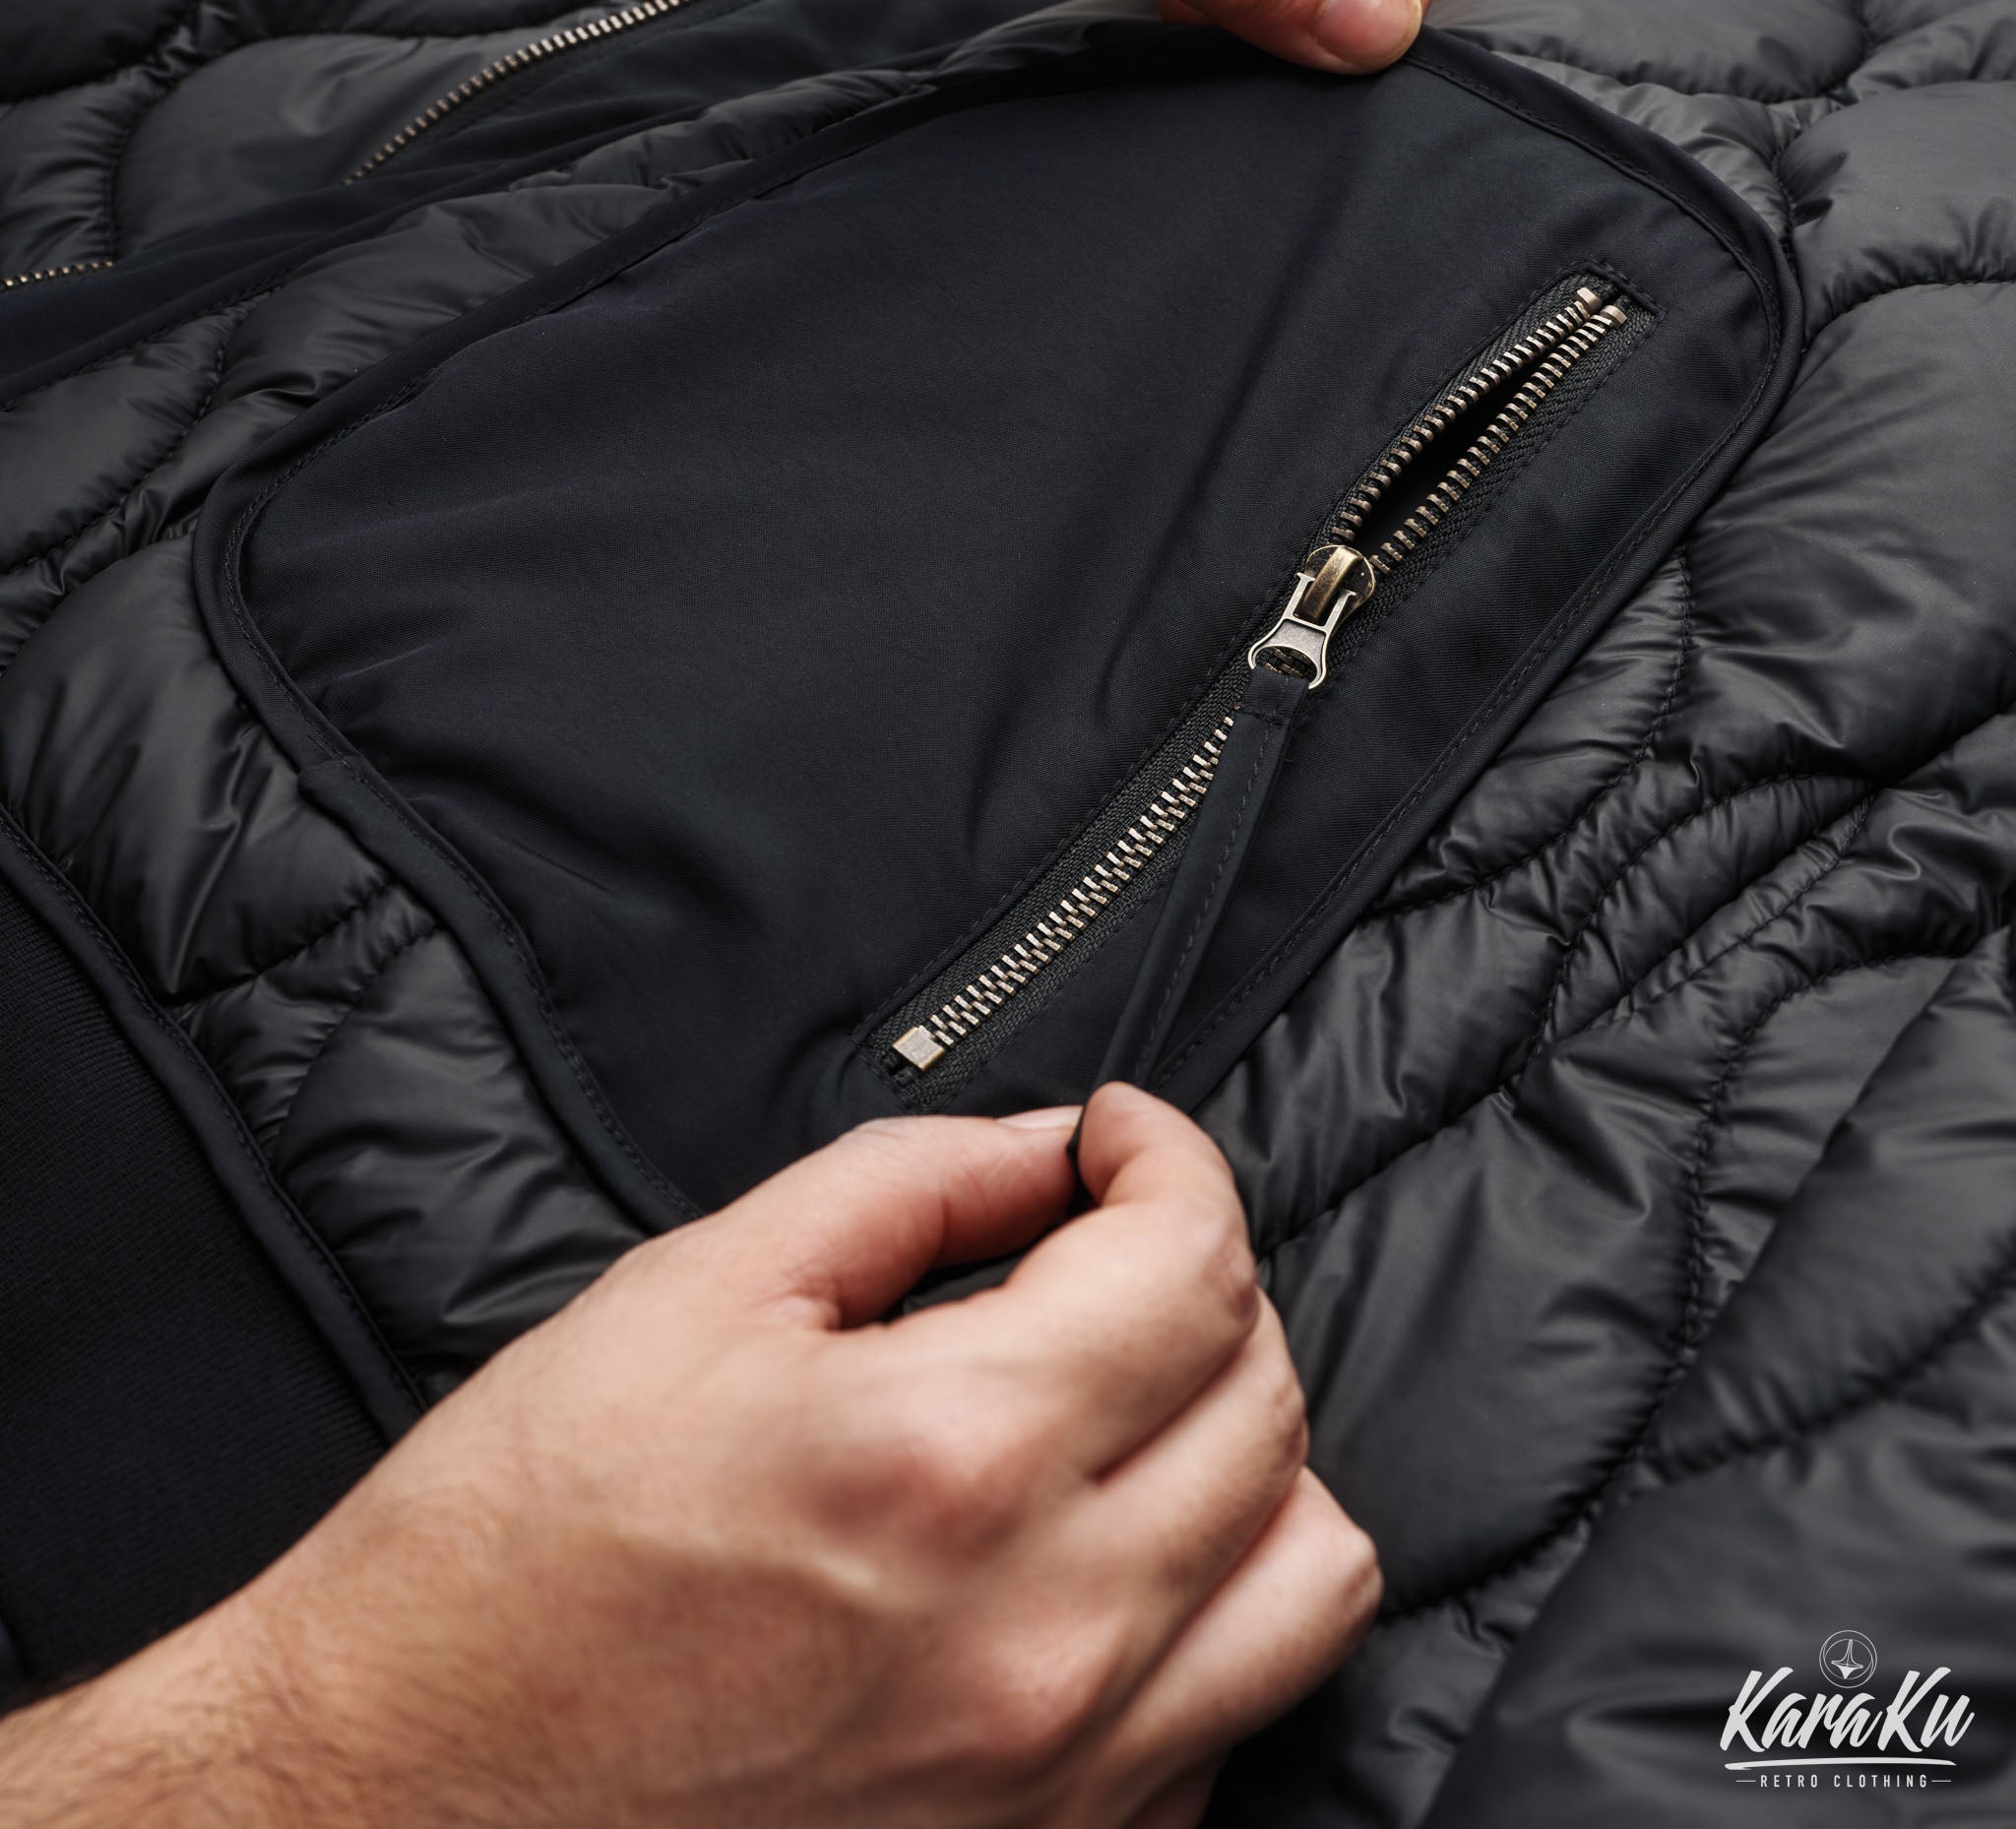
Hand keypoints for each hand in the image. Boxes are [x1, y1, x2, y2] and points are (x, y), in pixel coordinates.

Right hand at [0, 1086, 1376, 1828]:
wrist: (397, 1801)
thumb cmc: (510, 1550)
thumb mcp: (690, 1297)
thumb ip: (907, 1187)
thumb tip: (1046, 1149)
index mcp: (947, 1457)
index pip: (1190, 1264)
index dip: (1170, 1156)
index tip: (1117, 1135)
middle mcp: (1044, 1631)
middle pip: (1265, 1397)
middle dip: (1204, 1275)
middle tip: (1102, 1243)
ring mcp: (1065, 1774)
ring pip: (1310, 1570)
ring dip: (1249, 1448)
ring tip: (1137, 1401)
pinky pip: (1232, 1711)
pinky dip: (1203, 1604)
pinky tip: (1093, 1556)